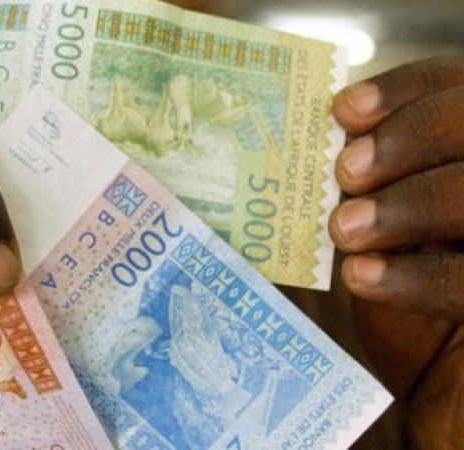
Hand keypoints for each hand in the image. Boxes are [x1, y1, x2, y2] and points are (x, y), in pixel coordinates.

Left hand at [330, 56, 463, 446]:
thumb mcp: (388, 229)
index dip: (406, 90)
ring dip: (408, 203)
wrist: (439, 384)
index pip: (460, 88)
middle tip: (347, 170)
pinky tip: (360, 276)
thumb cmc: (410, 295)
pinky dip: (415, 276)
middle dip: (409, 138)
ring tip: (345, 228)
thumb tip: (332, 137)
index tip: (343, 109)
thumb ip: (376, 183)